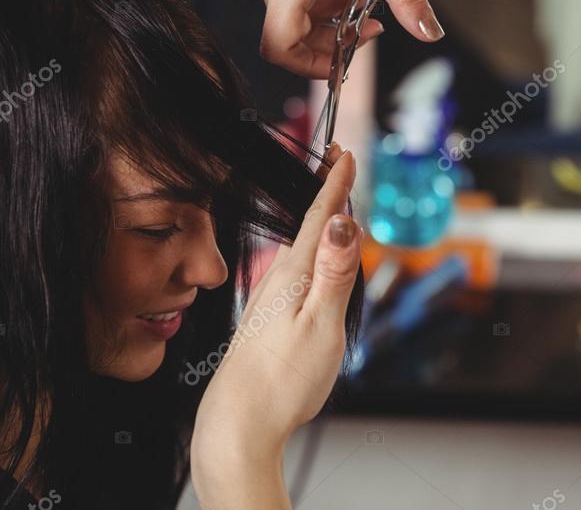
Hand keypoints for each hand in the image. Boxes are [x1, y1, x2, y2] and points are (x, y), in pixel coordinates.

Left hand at [192, 147, 360, 474]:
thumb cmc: (281, 383)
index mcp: (292, 277)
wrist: (236, 427)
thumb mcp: (321, 326)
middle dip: (324, 193)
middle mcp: (275, 282)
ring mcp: (267, 302)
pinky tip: (307, 267)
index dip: (334, 185)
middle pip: (306, 228)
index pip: (317, 219)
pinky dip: (306, 256)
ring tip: (330, 208)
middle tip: (336, 162)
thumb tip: (344, 222)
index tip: (342, 153)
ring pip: (297, 251)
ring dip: (315, 225)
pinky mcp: (265, 321)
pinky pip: (290, 274)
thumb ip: (334, 273)